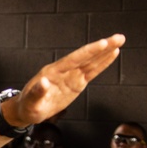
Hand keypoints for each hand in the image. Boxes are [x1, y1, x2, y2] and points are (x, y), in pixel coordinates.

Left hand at [3, 35, 124, 127]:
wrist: (27, 110)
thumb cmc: (27, 106)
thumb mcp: (31, 103)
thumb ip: (37, 92)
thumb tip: (43, 82)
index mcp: (52, 72)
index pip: (73, 59)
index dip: (89, 51)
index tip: (102, 43)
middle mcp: (63, 71)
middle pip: (86, 57)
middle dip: (102, 47)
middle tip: (119, 37)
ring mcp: (70, 76)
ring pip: (91, 62)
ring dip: (105, 52)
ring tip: (119, 41)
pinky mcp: (76, 83)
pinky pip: (92, 72)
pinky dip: (102, 63)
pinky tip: (112, 55)